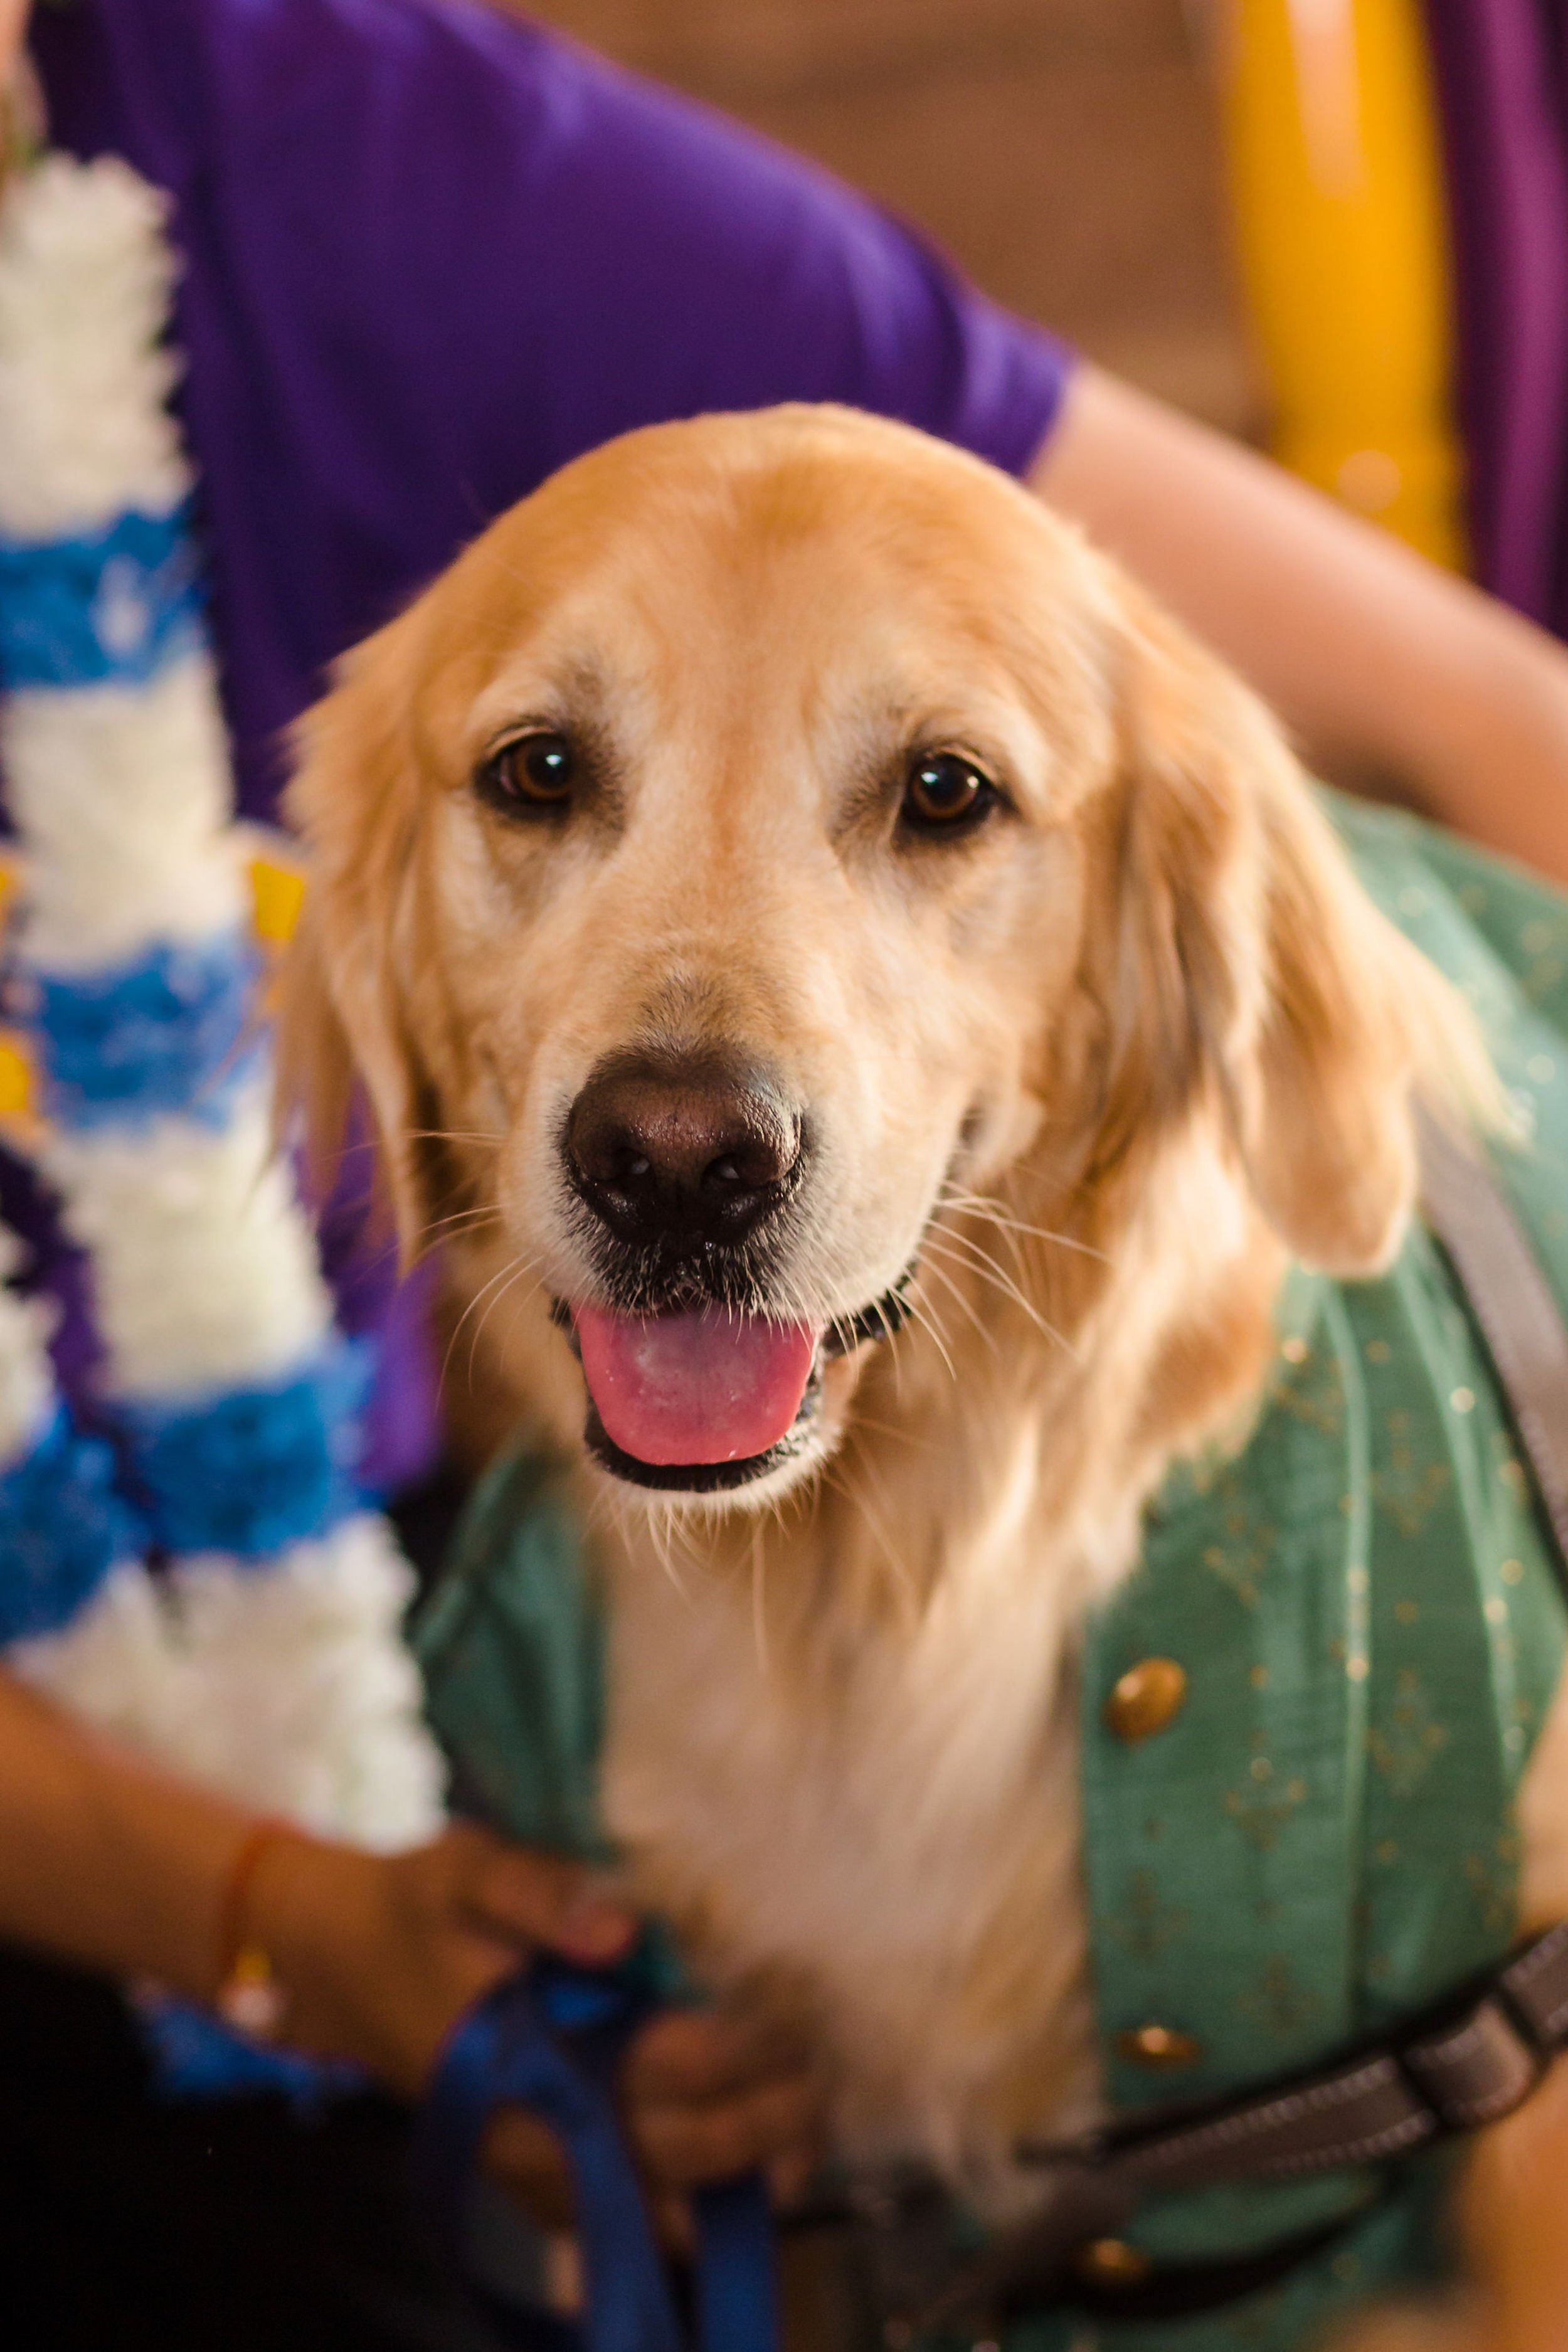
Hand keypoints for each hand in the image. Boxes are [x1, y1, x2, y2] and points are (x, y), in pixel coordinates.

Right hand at [246, 1824, 827, 2233]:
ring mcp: (531, 2167)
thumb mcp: (464, 1868)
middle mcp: (532, 2131)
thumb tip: (621, 1929)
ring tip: (808, 2134)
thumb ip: (540, 1892)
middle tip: (822, 2073)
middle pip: (678, 2150)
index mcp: (523, 2054)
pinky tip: (746, 2181)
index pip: (661, 2070)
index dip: (740, 2050)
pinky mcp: (533, 2174)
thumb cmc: (412, 1905)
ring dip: (740, 2178)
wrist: (339, 1962)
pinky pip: (620, 2221)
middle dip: (765, 2119)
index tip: (793, 2016)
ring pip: (656, 2205)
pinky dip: (687, 2212)